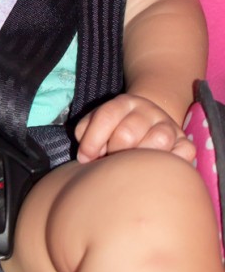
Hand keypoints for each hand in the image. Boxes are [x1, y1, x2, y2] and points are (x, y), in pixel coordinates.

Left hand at [75, 93, 194, 163]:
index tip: (85, 158)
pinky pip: (184, 152)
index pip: (106, 116)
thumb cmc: (117, 127)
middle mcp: (148, 110)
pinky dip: (172, 162)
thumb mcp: (99, 123)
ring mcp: (168, 125)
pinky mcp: (185, 142)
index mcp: (124, 103)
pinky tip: (158, 169)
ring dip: (141, 159)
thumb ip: (86, 133)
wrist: (150, 119)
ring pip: (157, 141)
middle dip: (115, 152)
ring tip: (132, 167)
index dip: (92, 141)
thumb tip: (86, 157)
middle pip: (127, 134)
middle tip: (111, 162)